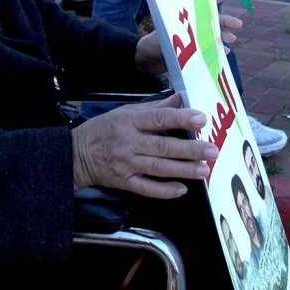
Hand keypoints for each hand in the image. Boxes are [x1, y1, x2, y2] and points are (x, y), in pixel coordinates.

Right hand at [71, 93, 217, 198]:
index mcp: (129, 122)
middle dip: (190, 149)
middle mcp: (129, 143)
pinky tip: (182, 189)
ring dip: (183, 170)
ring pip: (158, 168)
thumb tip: (180, 99)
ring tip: (204, 170)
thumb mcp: (126, 112)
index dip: (180, 118)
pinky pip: (146, 188)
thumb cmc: (105, 129)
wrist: (77, 154)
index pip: (158, 119)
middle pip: (162, 146)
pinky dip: (164, 190)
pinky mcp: (124, 182)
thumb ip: (154, 108)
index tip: (201, 119)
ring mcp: (126, 164)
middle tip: (212, 150)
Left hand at [133, 0, 243, 73]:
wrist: (146, 62)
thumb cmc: (154, 42)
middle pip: (211, 21)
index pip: (200, 4)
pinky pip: (209, 50)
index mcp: (184, 17)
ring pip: (212, 35)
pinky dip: (217, 51)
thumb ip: (182, 23)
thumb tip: (188, 21)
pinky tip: (225, 52)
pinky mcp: (192, 53)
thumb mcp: (168, 31)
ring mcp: (192, 40)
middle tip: (238, 24)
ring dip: (223, 35)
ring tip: (232, 39)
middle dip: (225, 21)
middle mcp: (190, 26)